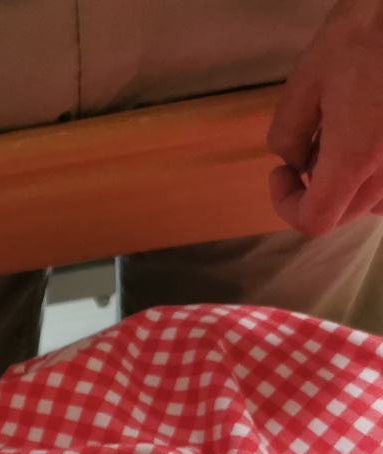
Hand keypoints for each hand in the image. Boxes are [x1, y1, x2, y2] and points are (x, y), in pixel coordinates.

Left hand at [266, 0, 382, 234]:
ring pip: (376, 201)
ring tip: (339, 142)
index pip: (315, 220)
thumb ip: (288, 133)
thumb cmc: (364, 35)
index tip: (278, 173)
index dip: (285, 204)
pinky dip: (378, 172)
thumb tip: (292, 160)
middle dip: (316, 194)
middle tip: (302, 157)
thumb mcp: (306, 83)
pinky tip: (368, 135)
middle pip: (346, 214)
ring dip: (351, 186)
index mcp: (356, 158)